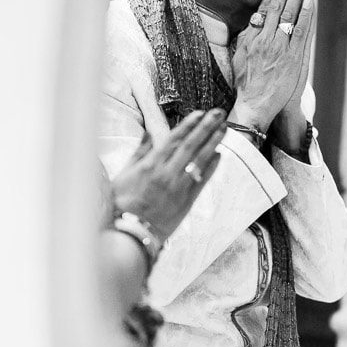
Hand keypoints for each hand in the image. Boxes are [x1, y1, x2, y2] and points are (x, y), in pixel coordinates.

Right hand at [112, 109, 225, 241]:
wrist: (130, 234)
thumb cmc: (122, 203)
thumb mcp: (124, 174)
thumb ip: (140, 152)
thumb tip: (149, 133)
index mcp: (150, 165)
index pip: (173, 139)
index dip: (188, 125)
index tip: (200, 113)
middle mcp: (167, 173)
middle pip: (191, 145)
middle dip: (206, 127)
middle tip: (219, 113)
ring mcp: (179, 186)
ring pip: (200, 160)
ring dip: (213, 142)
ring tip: (224, 128)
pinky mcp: (187, 200)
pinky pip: (202, 179)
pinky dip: (211, 166)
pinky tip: (219, 154)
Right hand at [229, 0, 316, 131]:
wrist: (255, 105)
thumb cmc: (246, 83)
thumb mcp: (239, 57)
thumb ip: (245, 38)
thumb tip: (251, 22)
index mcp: (251, 38)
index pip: (263, 8)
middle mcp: (265, 39)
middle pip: (277, 6)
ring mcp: (280, 48)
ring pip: (289, 15)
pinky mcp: (293, 58)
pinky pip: (300, 31)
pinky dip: (305, 14)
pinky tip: (309, 1)